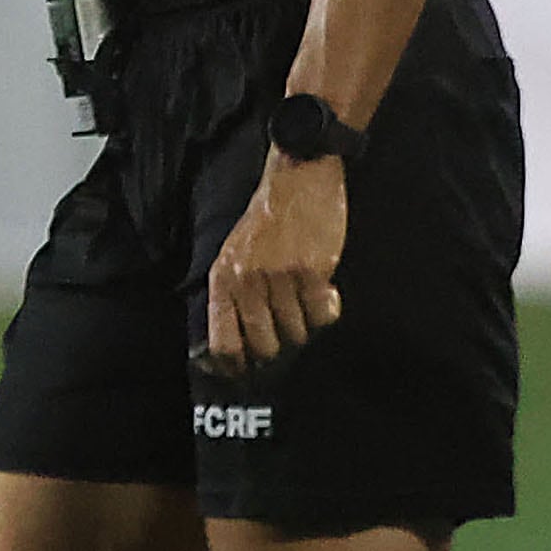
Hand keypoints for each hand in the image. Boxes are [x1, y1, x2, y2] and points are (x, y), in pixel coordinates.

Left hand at [203, 148, 347, 376]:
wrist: (296, 178)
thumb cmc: (265, 221)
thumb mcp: (233, 255)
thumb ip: (232, 297)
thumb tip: (236, 348)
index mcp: (222, 279)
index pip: (223, 343)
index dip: (238, 365)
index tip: (250, 372)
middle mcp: (246, 282)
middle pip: (265, 346)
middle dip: (279, 346)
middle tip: (288, 328)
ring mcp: (279, 278)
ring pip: (297, 334)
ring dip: (306, 324)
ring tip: (305, 300)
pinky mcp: (311, 271)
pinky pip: (323, 315)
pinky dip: (328, 310)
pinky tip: (325, 291)